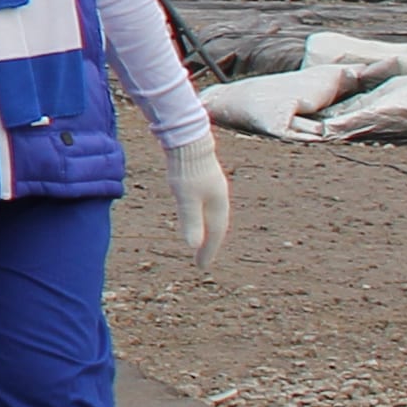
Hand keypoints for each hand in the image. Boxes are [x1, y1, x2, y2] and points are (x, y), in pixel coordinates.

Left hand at [164, 133, 231, 267]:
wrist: (187, 138)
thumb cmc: (187, 169)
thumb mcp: (186, 198)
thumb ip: (191, 221)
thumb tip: (194, 246)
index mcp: (219, 204)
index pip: (215, 234)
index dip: (208, 251)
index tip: (201, 268)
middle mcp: (219, 197)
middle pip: (217, 226)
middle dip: (210, 244)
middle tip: (201, 261)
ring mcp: (213, 187)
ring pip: (212, 215)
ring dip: (207, 231)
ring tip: (201, 242)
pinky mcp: (203, 179)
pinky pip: (206, 205)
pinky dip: (202, 217)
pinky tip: (196, 216)